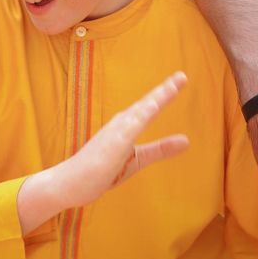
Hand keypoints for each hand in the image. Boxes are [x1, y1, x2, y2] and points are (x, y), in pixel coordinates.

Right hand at [56, 72, 189, 209]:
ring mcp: (115, 133)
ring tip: (172, 86)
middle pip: (146, 104)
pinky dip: (141, 116)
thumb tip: (187, 140)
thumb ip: (160, 149)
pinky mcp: (111, 145)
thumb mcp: (138, 159)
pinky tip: (152, 107)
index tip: (180, 79)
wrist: (69, 183)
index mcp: (126, 125)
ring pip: (139, 113)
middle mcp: (120, 124)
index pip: (148, 107)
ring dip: (155, 99)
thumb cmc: (101, 170)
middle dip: (164, 90)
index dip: (164, 93)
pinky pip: (128, 129)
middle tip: (183, 75)